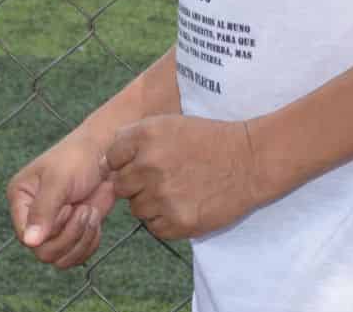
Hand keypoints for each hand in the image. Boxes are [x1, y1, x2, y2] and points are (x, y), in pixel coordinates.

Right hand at [7, 131, 115, 268]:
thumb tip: (29, 243)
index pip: (25, 236)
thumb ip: (43, 211)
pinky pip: (77, 256)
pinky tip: (94, 218)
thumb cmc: (77, 158)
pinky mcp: (72, 233)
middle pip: (44, 252)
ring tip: (90, 212)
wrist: (106, 155)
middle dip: (70, 235)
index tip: (68, 208)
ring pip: (61, 259)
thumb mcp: (58, 181)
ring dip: (82, 239)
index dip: (50, 231)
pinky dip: (90, 241)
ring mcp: (53, 227)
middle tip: (84, 210)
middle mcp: (32, 216)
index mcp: (20, 199)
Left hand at [102, 114, 266, 239]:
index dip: (125, 163)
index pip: (111, 158)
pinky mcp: (178, 221)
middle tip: (164, 178)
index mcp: (145, 136)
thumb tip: (103, 164)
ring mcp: (163, 195)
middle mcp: (149, 165)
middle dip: (137, 184)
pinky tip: (185, 204)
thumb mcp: (167, 124)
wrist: (249, 161)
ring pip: (137, 209)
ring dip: (151, 203)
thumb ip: (133, 140)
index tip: (143, 163)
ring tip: (178, 190)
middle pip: (121, 186)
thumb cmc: (206, 141)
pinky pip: (155, 227)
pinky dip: (166, 221)